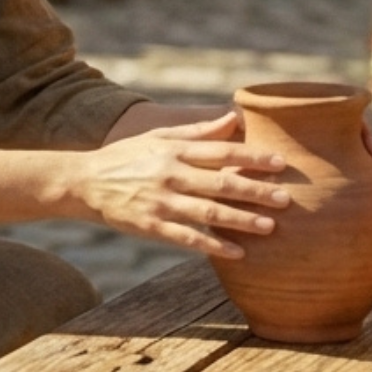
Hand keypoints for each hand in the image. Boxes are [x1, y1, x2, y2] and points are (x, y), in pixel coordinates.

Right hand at [79, 113, 287, 259]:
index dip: (250, 157)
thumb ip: (197, 131)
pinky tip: (237, 253)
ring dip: (240, 220)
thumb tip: (234, 117)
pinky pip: (187, 238)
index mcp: (174, 151)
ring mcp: (160, 202)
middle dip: (254, 191)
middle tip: (286, 199)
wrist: (85, 182)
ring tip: (269, 226)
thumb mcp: (158, 137)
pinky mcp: (151, 226)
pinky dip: (213, 246)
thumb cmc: (127, 156)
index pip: (219, 152)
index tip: (279, 163)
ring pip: (207, 212)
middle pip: (219, 183)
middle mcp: (169, 174)